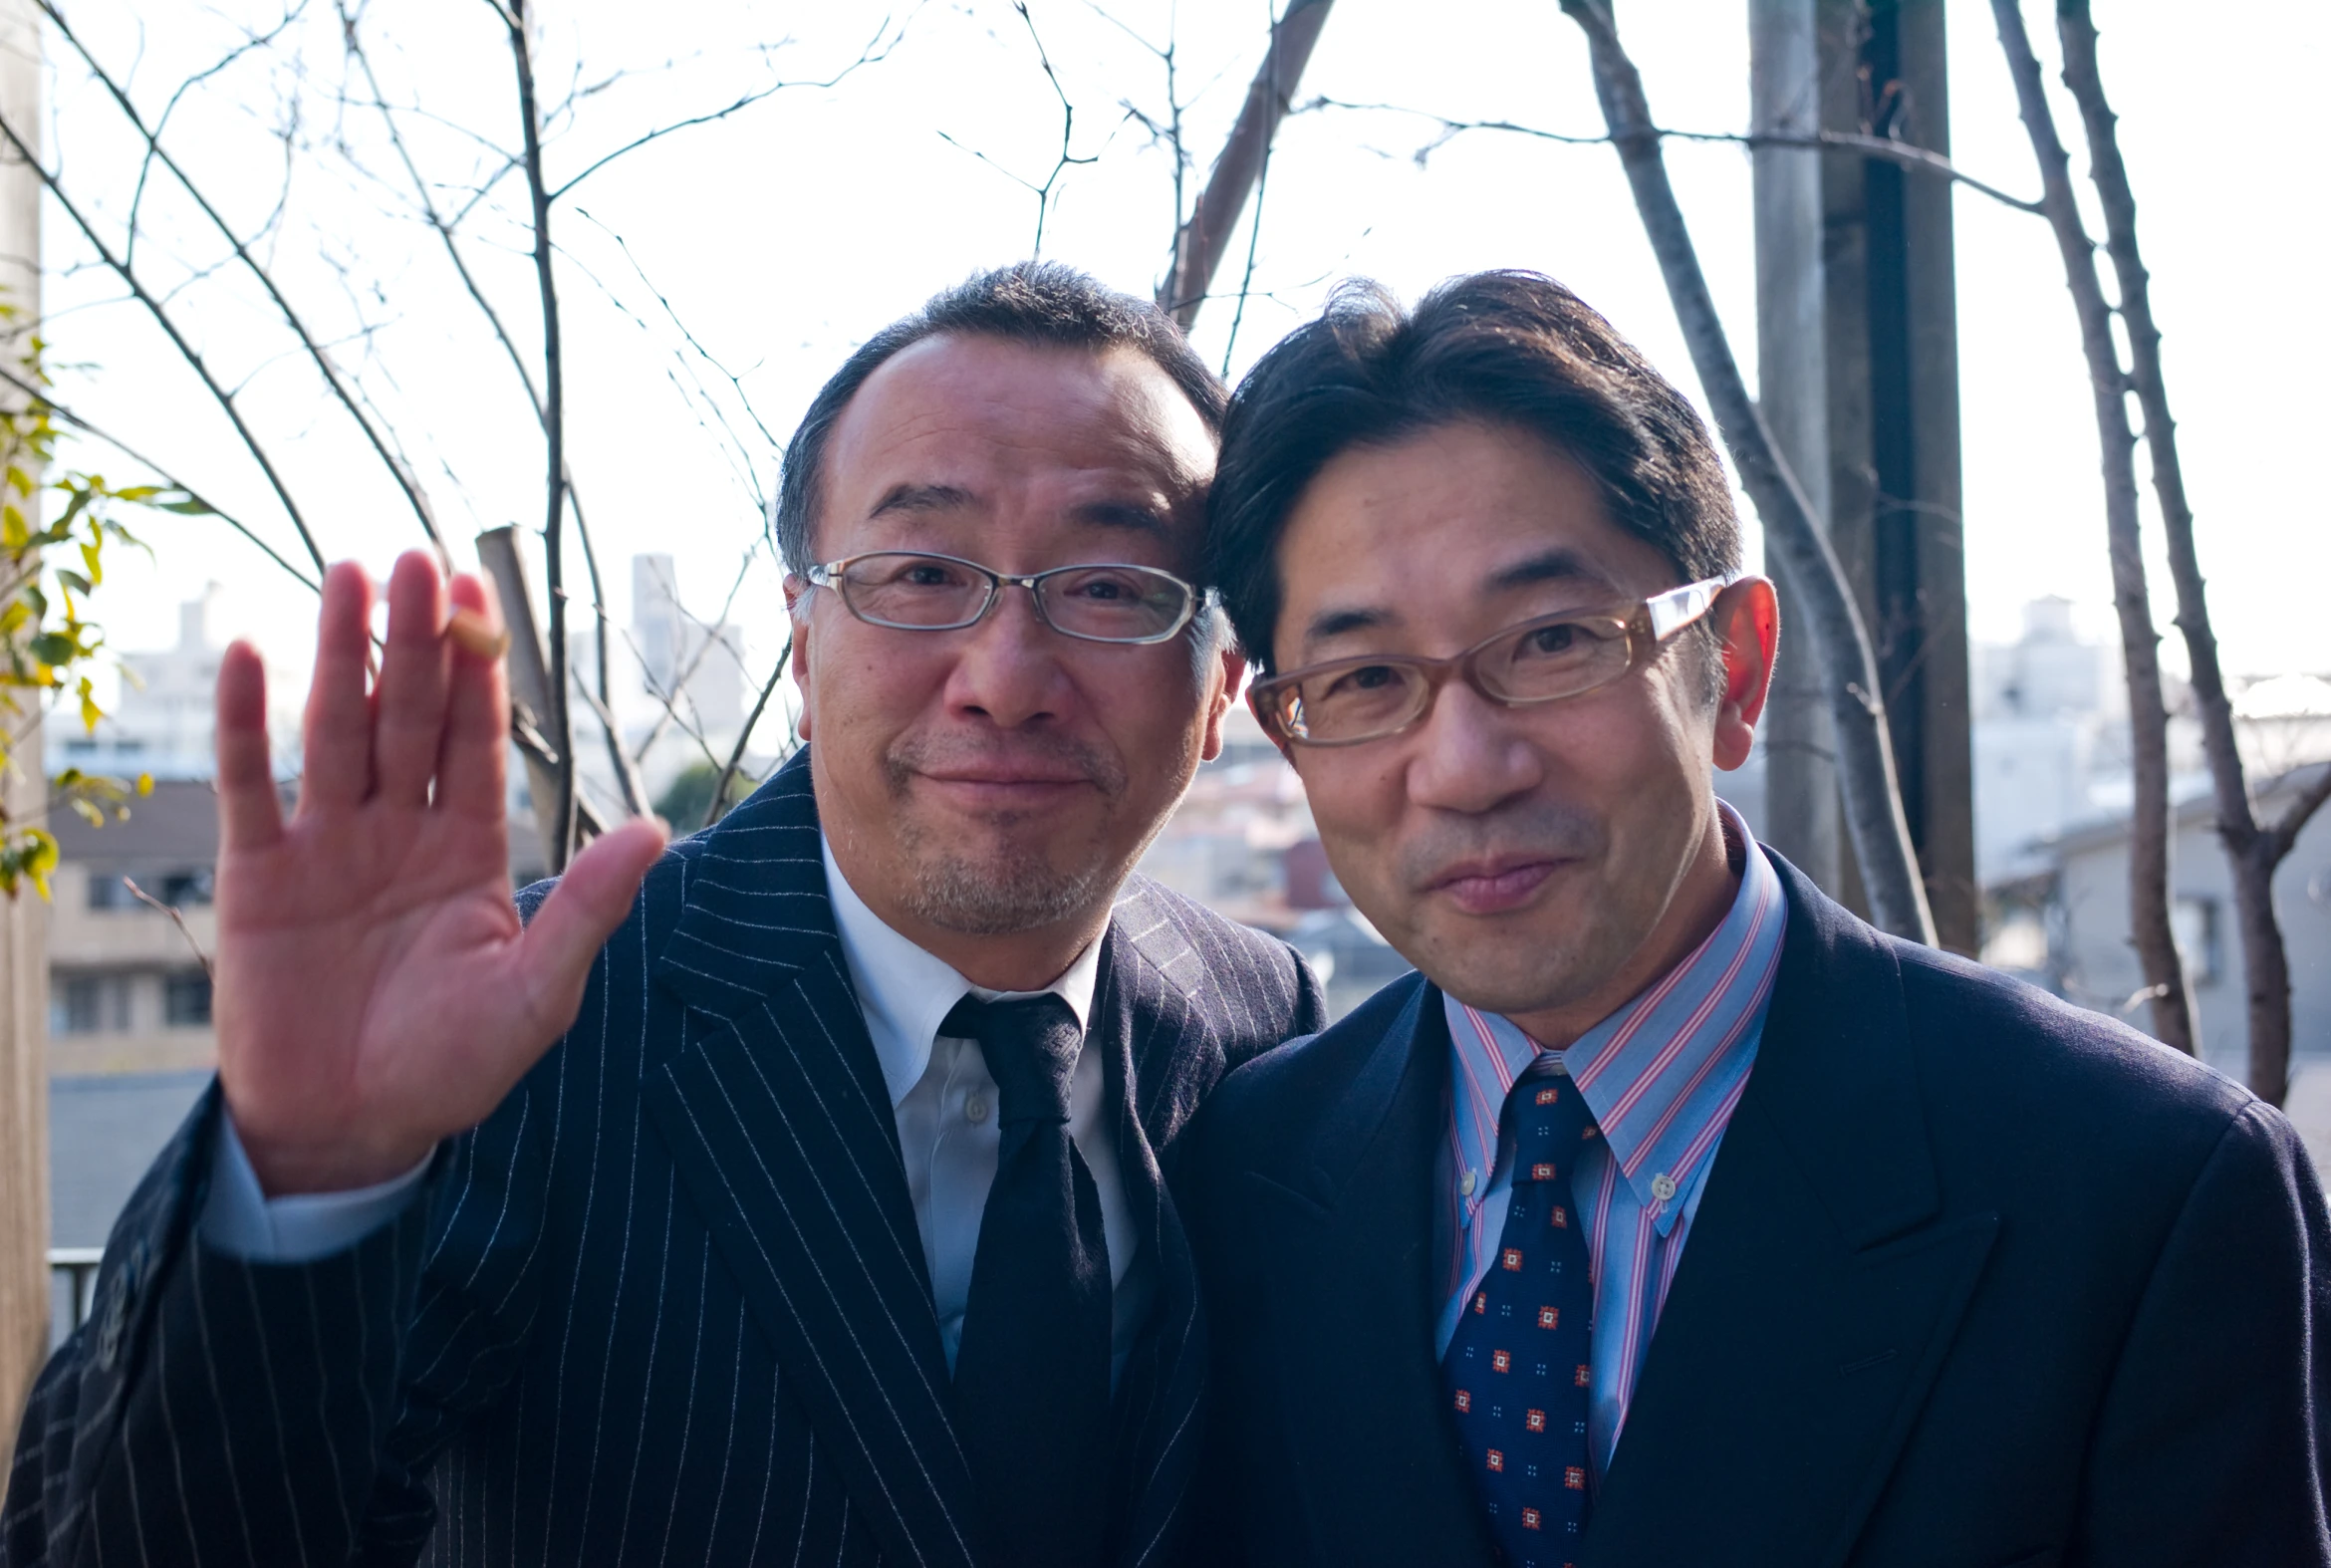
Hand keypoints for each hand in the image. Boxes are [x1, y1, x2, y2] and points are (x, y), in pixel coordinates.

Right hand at [214, 550, 667, 1195]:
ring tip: (348, 574)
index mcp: (469, 849)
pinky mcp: (258, 874)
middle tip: (417, 560)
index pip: (477, 741)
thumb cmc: (452, 1067)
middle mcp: (399, 830)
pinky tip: (250, 653)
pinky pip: (252, 785)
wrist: (350, 1130)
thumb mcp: (536, 992)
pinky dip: (247, 722)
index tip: (481, 599)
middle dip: (415, 641)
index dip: (478, 671)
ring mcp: (327, 846)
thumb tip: (657, 831)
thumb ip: (586, 908)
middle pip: (409, 715)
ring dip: (339, 653)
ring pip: (336, 729)